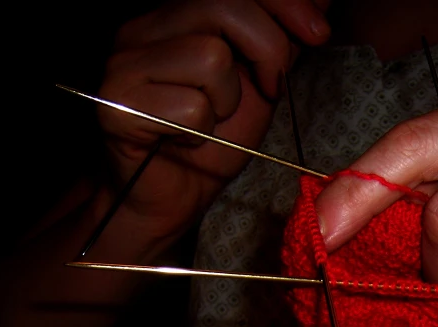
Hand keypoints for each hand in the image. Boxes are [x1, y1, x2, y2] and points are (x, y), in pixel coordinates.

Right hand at [97, 0, 331, 239]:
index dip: (284, 2)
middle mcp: (144, 27)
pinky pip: (190, 106)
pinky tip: (188, 140)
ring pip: (209, 57)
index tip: (318, 33)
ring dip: (228, 100)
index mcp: (177, 15)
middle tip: (274, 88)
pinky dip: (202, 131)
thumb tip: (321, 2)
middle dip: (269, 49)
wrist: (172, 196)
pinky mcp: (116, 103)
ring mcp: (125, 62)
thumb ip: (282, 39)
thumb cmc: (214, 139)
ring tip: (214, 120)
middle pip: (223, 5)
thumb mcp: (262, 81)